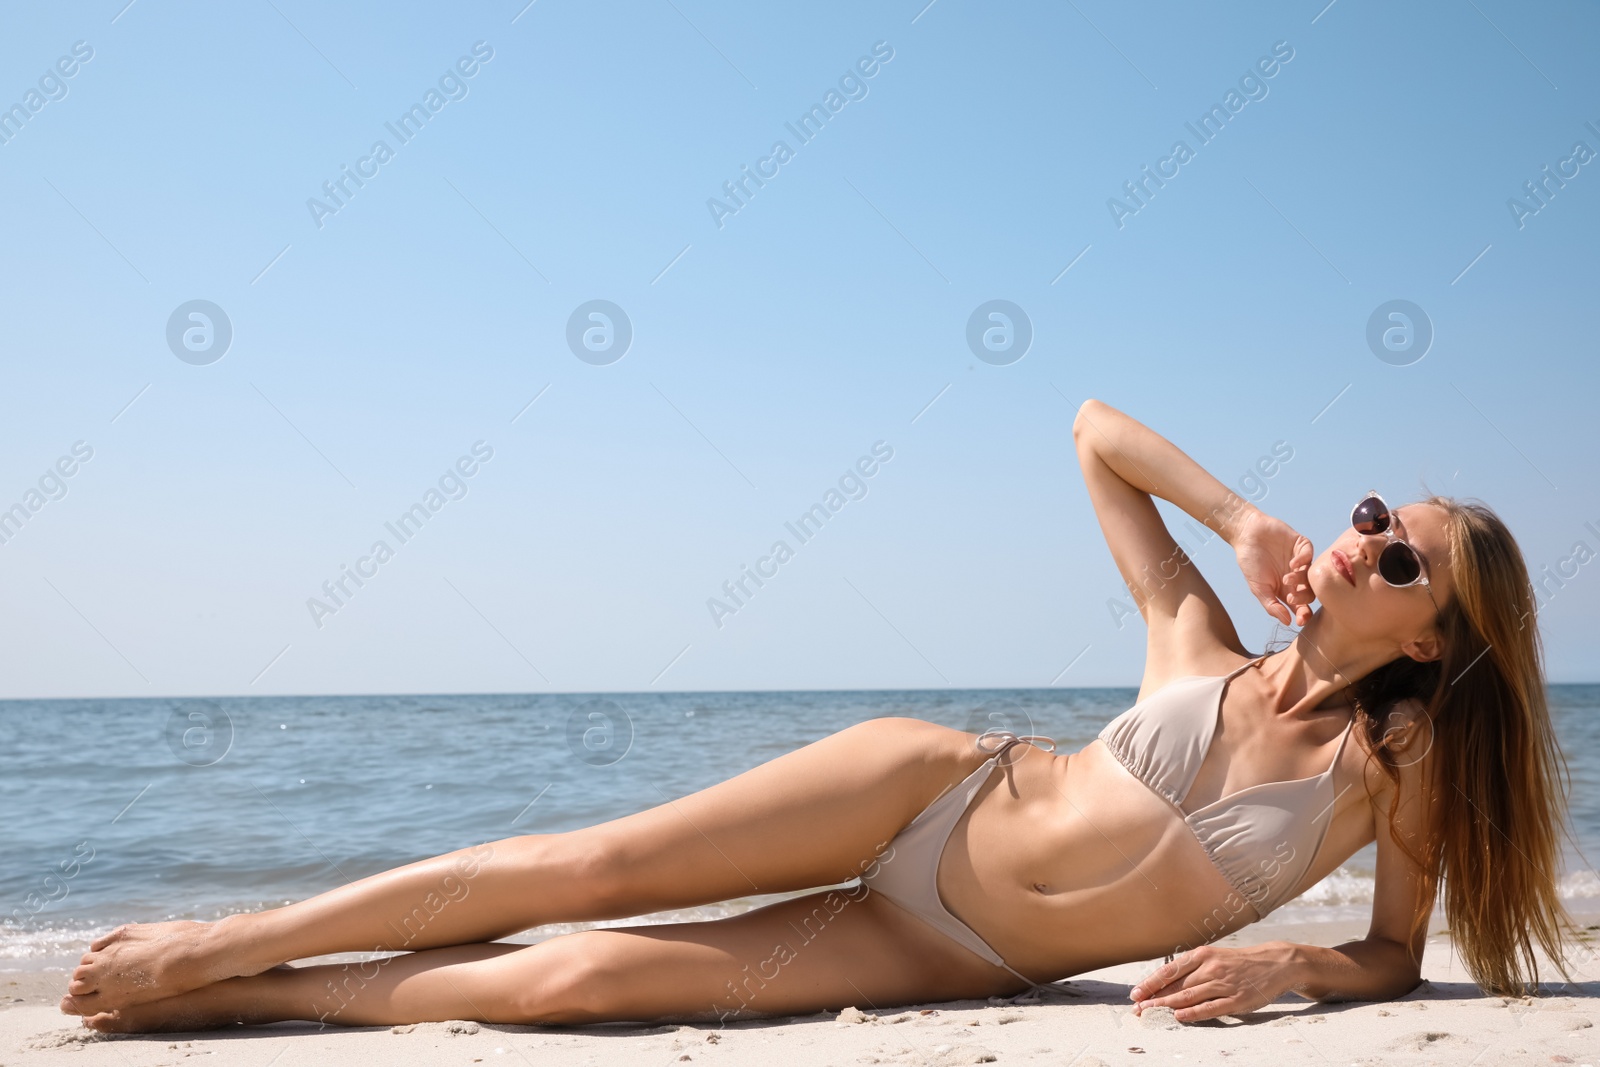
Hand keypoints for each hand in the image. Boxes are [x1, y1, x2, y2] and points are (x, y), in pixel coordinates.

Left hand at [1129, 943, 1295, 1022]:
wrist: (1275, 963)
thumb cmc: (1239, 962)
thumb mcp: (1214, 957)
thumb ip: (1192, 969)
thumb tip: (1165, 984)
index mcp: (1202, 955)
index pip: (1170, 970)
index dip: (1150, 983)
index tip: (1135, 994)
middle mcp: (1210, 967)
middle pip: (1176, 985)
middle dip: (1154, 998)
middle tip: (1137, 1009)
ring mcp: (1224, 984)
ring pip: (1189, 996)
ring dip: (1167, 1006)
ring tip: (1150, 1013)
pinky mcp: (1237, 999)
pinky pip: (1210, 1008)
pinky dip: (1193, 1013)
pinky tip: (1179, 1017)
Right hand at [1232, 508, 1313, 626]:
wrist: (1246, 534)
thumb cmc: (1250, 562)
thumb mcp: (1258, 588)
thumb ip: (1271, 605)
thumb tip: (1286, 622)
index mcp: (1286, 590)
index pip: (1301, 606)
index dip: (1304, 615)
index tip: (1301, 620)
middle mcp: (1297, 578)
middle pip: (1310, 594)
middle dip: (1303, 599)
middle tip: (1291, 597)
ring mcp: (1301, 561)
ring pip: (1312, 576)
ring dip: (1301, 580)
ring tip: (1286, 578)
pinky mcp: (1302, 546)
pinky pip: (1311, 556)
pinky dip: (1304, 562)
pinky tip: (1292, 564)